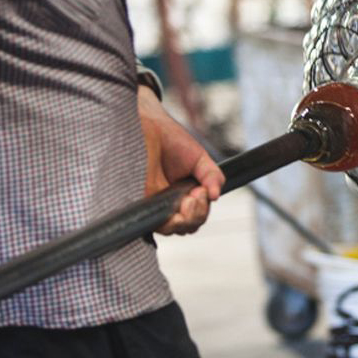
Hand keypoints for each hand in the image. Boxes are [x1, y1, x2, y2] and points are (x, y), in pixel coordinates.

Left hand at [137, 85, 224, 234]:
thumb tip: (216, 195)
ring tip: (188, 199)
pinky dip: (169, 222)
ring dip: (187, 219)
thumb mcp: (199, 158)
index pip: (197, 214)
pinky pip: (156, 224)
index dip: (203, 209)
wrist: (148, 128)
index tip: (203, 191)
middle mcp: (170, 202)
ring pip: (174, 229)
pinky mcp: (141, 206)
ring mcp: (155, 205)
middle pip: (189, 226)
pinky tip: (176, 207)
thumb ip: (212, 176)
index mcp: (185, 192)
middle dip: (198, 214)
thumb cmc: (172, 141)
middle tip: (196, 195)